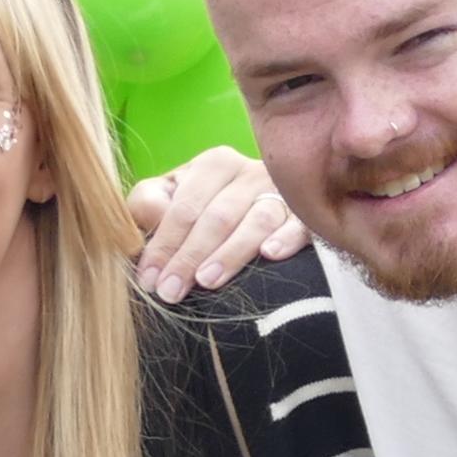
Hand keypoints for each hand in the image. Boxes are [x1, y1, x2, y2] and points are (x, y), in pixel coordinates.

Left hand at [127, 147, 307, 292]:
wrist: (253, 210)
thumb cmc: (200, 209)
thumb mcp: (167, 198)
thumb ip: (148, 203)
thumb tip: (152, 216)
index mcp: (214, 165)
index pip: (185, 207)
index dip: (164, 243)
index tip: (149, 280)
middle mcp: (250, 173)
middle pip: (219, 216)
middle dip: (191, 256)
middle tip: (171, 291)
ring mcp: (282, 194)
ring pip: (258, 220)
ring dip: (231, 252)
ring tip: (207, 280)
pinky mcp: (308, 215)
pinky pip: (301, 225)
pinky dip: (286, 238)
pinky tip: (269, 254)